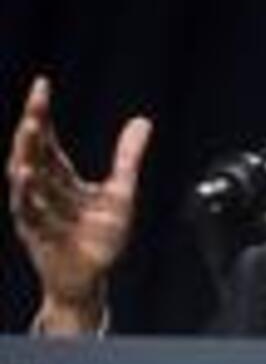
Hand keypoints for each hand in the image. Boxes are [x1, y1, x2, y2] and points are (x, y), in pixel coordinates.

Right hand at [6, 77, 151, 332]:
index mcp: (59, 177)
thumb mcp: (121, 191)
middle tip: (37, 100)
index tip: (42, 85)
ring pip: (25, 178)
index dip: (43, 113)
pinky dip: (26, 193)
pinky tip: (26, 175)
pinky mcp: (38, 233)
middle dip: (33, 126)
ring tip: (31, 127)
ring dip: (27, 153)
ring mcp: (36, 211)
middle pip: (33, 152)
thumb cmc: (100, 236)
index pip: (47, 139)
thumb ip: (127, 156)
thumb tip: (142, 120)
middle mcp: (42, 190)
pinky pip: (28, 211)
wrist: (90, 279)